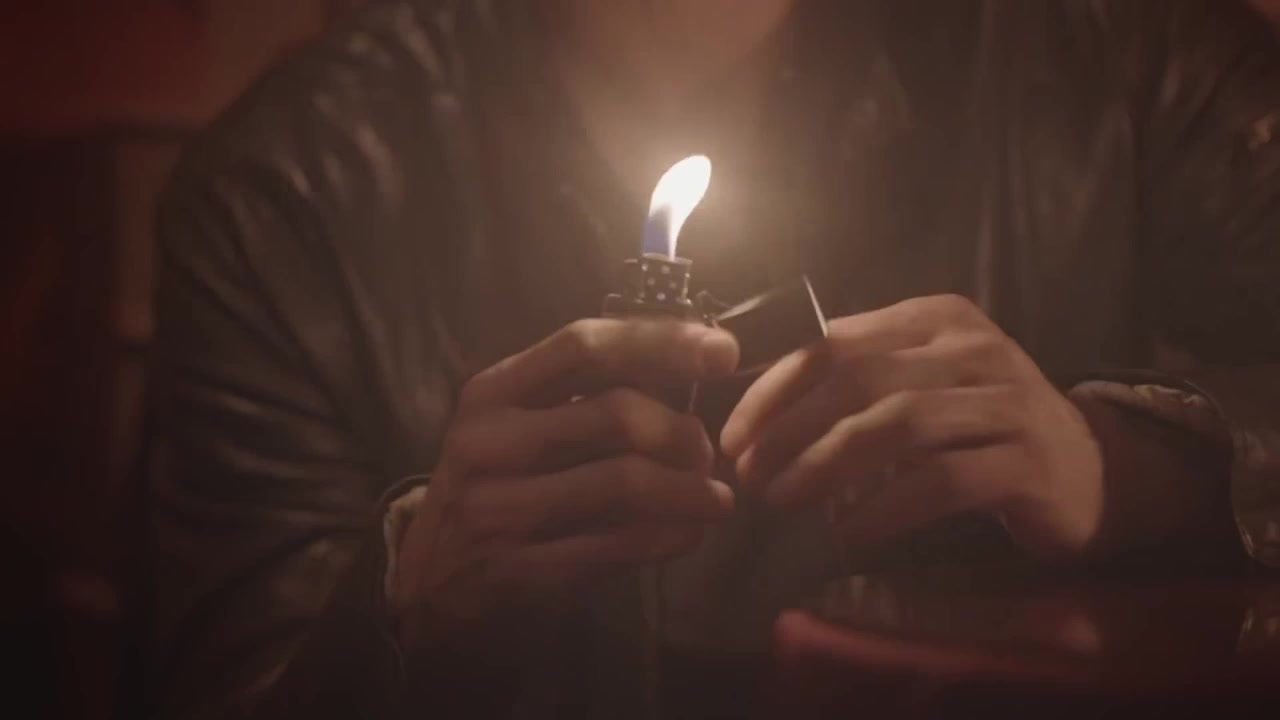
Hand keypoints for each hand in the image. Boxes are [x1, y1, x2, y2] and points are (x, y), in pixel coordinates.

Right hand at [391, 318, 739, 650]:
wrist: (428, 576)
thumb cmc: (496, 482)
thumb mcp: (517, 423)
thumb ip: (586, 392)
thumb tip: (689, 361)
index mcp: (492, 392)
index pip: (582, 346)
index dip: (659, 341)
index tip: (721, 350)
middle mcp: (488, 442)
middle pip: (614, 413)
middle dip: (682, 431)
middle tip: (705, 451)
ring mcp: (498, 509)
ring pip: (623, 482)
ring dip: (689, 488)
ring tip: (715, 497)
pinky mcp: (519, 570)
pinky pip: (617, 547)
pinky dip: (670, 536)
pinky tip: (691, 532)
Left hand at [721, 294, 1103, 559]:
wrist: (1088, 470)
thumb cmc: (983, 426)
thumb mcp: (924, 383)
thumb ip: (858, 381)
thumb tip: (760, 413)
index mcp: (937, 318)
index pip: (836, 342)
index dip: (775, 388)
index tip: (735, 435)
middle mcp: (974, 349)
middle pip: (859, 382)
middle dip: (791, 430)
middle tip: (750, 476)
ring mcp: (1006, 403)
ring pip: (895, 426)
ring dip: (825, 467)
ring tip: (783, 502)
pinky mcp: (1026, 463)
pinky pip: (939, 483)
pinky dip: (883, 509)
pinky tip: (846, 533)